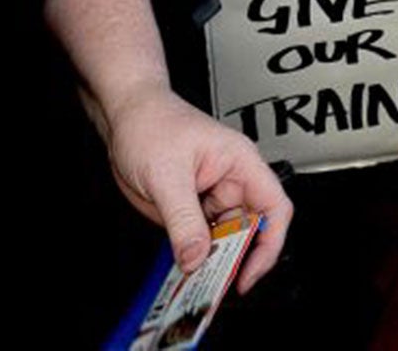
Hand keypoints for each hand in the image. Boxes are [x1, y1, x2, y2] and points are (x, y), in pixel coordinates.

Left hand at [100, 84, 292, 290]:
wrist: (124, 115)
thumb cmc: (151, 122)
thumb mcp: (166, 174)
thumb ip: (183, 220)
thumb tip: (196, 258)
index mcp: (240, 163)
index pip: (274, 207)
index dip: (269, 243)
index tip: (249, 272)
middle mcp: (232, 180)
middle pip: (252, 229)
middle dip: (238, 258)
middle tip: (217, 283)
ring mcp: (212, 195)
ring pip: (226, 239)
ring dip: (214, 260)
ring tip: (198, 280)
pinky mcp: (192, 207)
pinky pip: (202, 238)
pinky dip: (196, 255)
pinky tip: (185, 265)